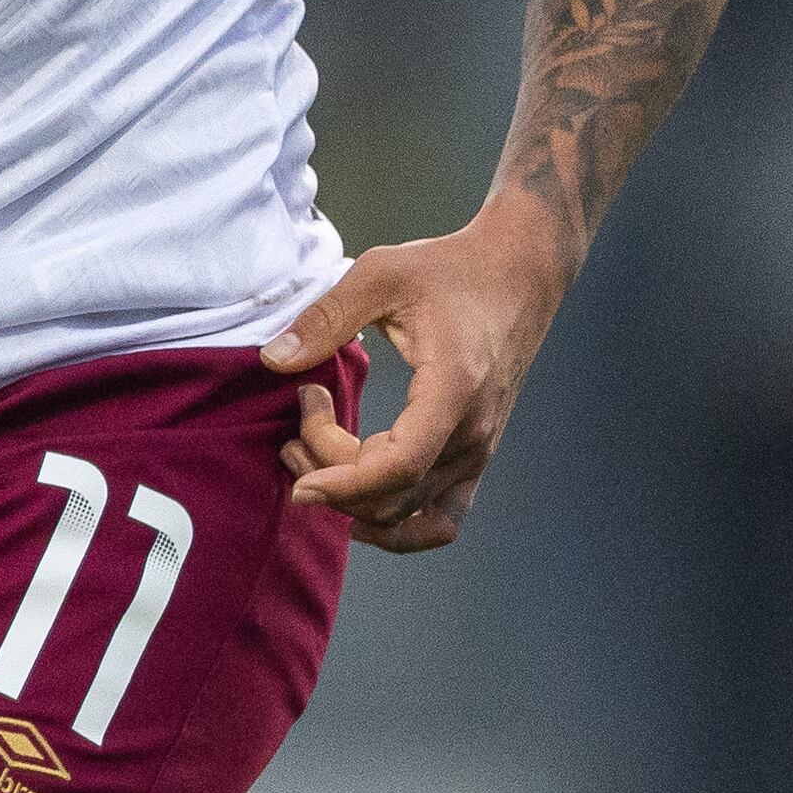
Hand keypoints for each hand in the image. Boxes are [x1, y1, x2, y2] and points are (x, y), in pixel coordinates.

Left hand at [260, 198, 573, 553]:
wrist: (518, 273)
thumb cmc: (453, 269)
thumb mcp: (381, 275)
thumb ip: (326, 318)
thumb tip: (274, 360)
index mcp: (454, 390)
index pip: (399, 467)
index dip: (343, 485)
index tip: (298, 477)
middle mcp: (473, 433)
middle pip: (393, 496)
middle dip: (331, 476)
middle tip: (299, 418)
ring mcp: (480, 451)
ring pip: (412, 519)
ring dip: (356, 505)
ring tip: (315, 462)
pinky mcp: (478, 455)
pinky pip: (440, 519)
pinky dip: (397, 524)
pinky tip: (358, 497)